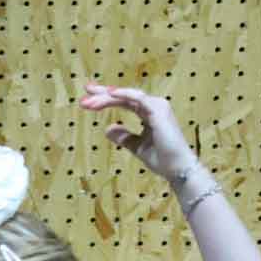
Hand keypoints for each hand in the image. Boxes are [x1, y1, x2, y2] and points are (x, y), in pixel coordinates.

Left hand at [82, 83, 200, 183]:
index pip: (124, 102)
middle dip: (102, 94)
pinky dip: (124, 94)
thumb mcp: (136, 146)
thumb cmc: (161, 158)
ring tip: (89, 101)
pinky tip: (109, 93)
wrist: (176, 168)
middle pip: (124, 96)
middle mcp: (153, 106)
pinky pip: (139, 98)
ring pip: (127, 96)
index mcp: (148, 113)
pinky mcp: (159, 111)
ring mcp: (157, 107)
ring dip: (107, 97)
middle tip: (85, 92)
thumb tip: (108, 128)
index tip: (87, 99)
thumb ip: (123, 136)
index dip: (105, 99)